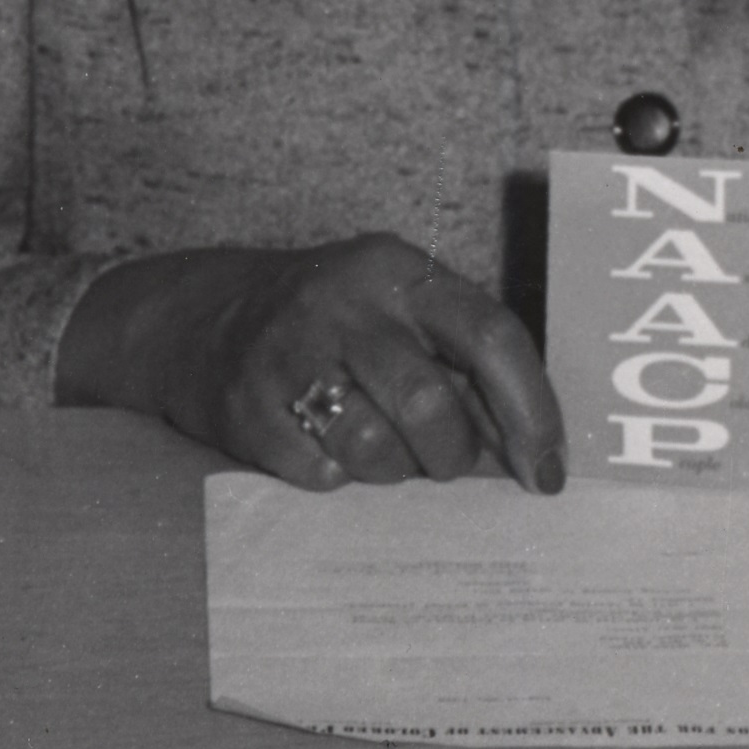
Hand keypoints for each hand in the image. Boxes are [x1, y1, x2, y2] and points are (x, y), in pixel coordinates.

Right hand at [63, 233, 569, 492]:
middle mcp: (345, 304)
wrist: (200, 318)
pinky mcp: (247, 408)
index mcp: (400, 272)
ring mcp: (289, 353)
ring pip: (375, 448)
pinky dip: (338, 476)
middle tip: (448, 462)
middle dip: (453, 453)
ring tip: (384, 450)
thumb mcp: (398, 313)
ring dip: (395, 470)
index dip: (531, 409)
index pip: (491, 334)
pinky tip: (325, 446)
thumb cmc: (333, 326)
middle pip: (430, 402)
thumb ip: (463, 362)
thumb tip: (531, 448)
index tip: (548, 470)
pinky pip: (321, 474)